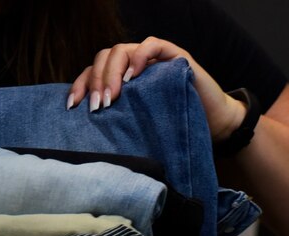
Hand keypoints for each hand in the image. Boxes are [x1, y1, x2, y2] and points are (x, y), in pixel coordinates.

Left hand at [66, 37, 245, 142]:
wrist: (215, 124)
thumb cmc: (177, 126)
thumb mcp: (142, 126)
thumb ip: (121, 121)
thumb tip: (89, 138)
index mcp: (123, 79)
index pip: (93, 73)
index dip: (81, 86)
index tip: (73, 108)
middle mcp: (134, 64)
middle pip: (103, 59)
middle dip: (96, 82)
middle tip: (98, 107)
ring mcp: (153, 58)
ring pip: (121, 51)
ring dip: (112, 72)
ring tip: (113, 96)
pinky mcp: (174, 55)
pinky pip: (151, 45)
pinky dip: (139, 57)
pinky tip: (133, 77)